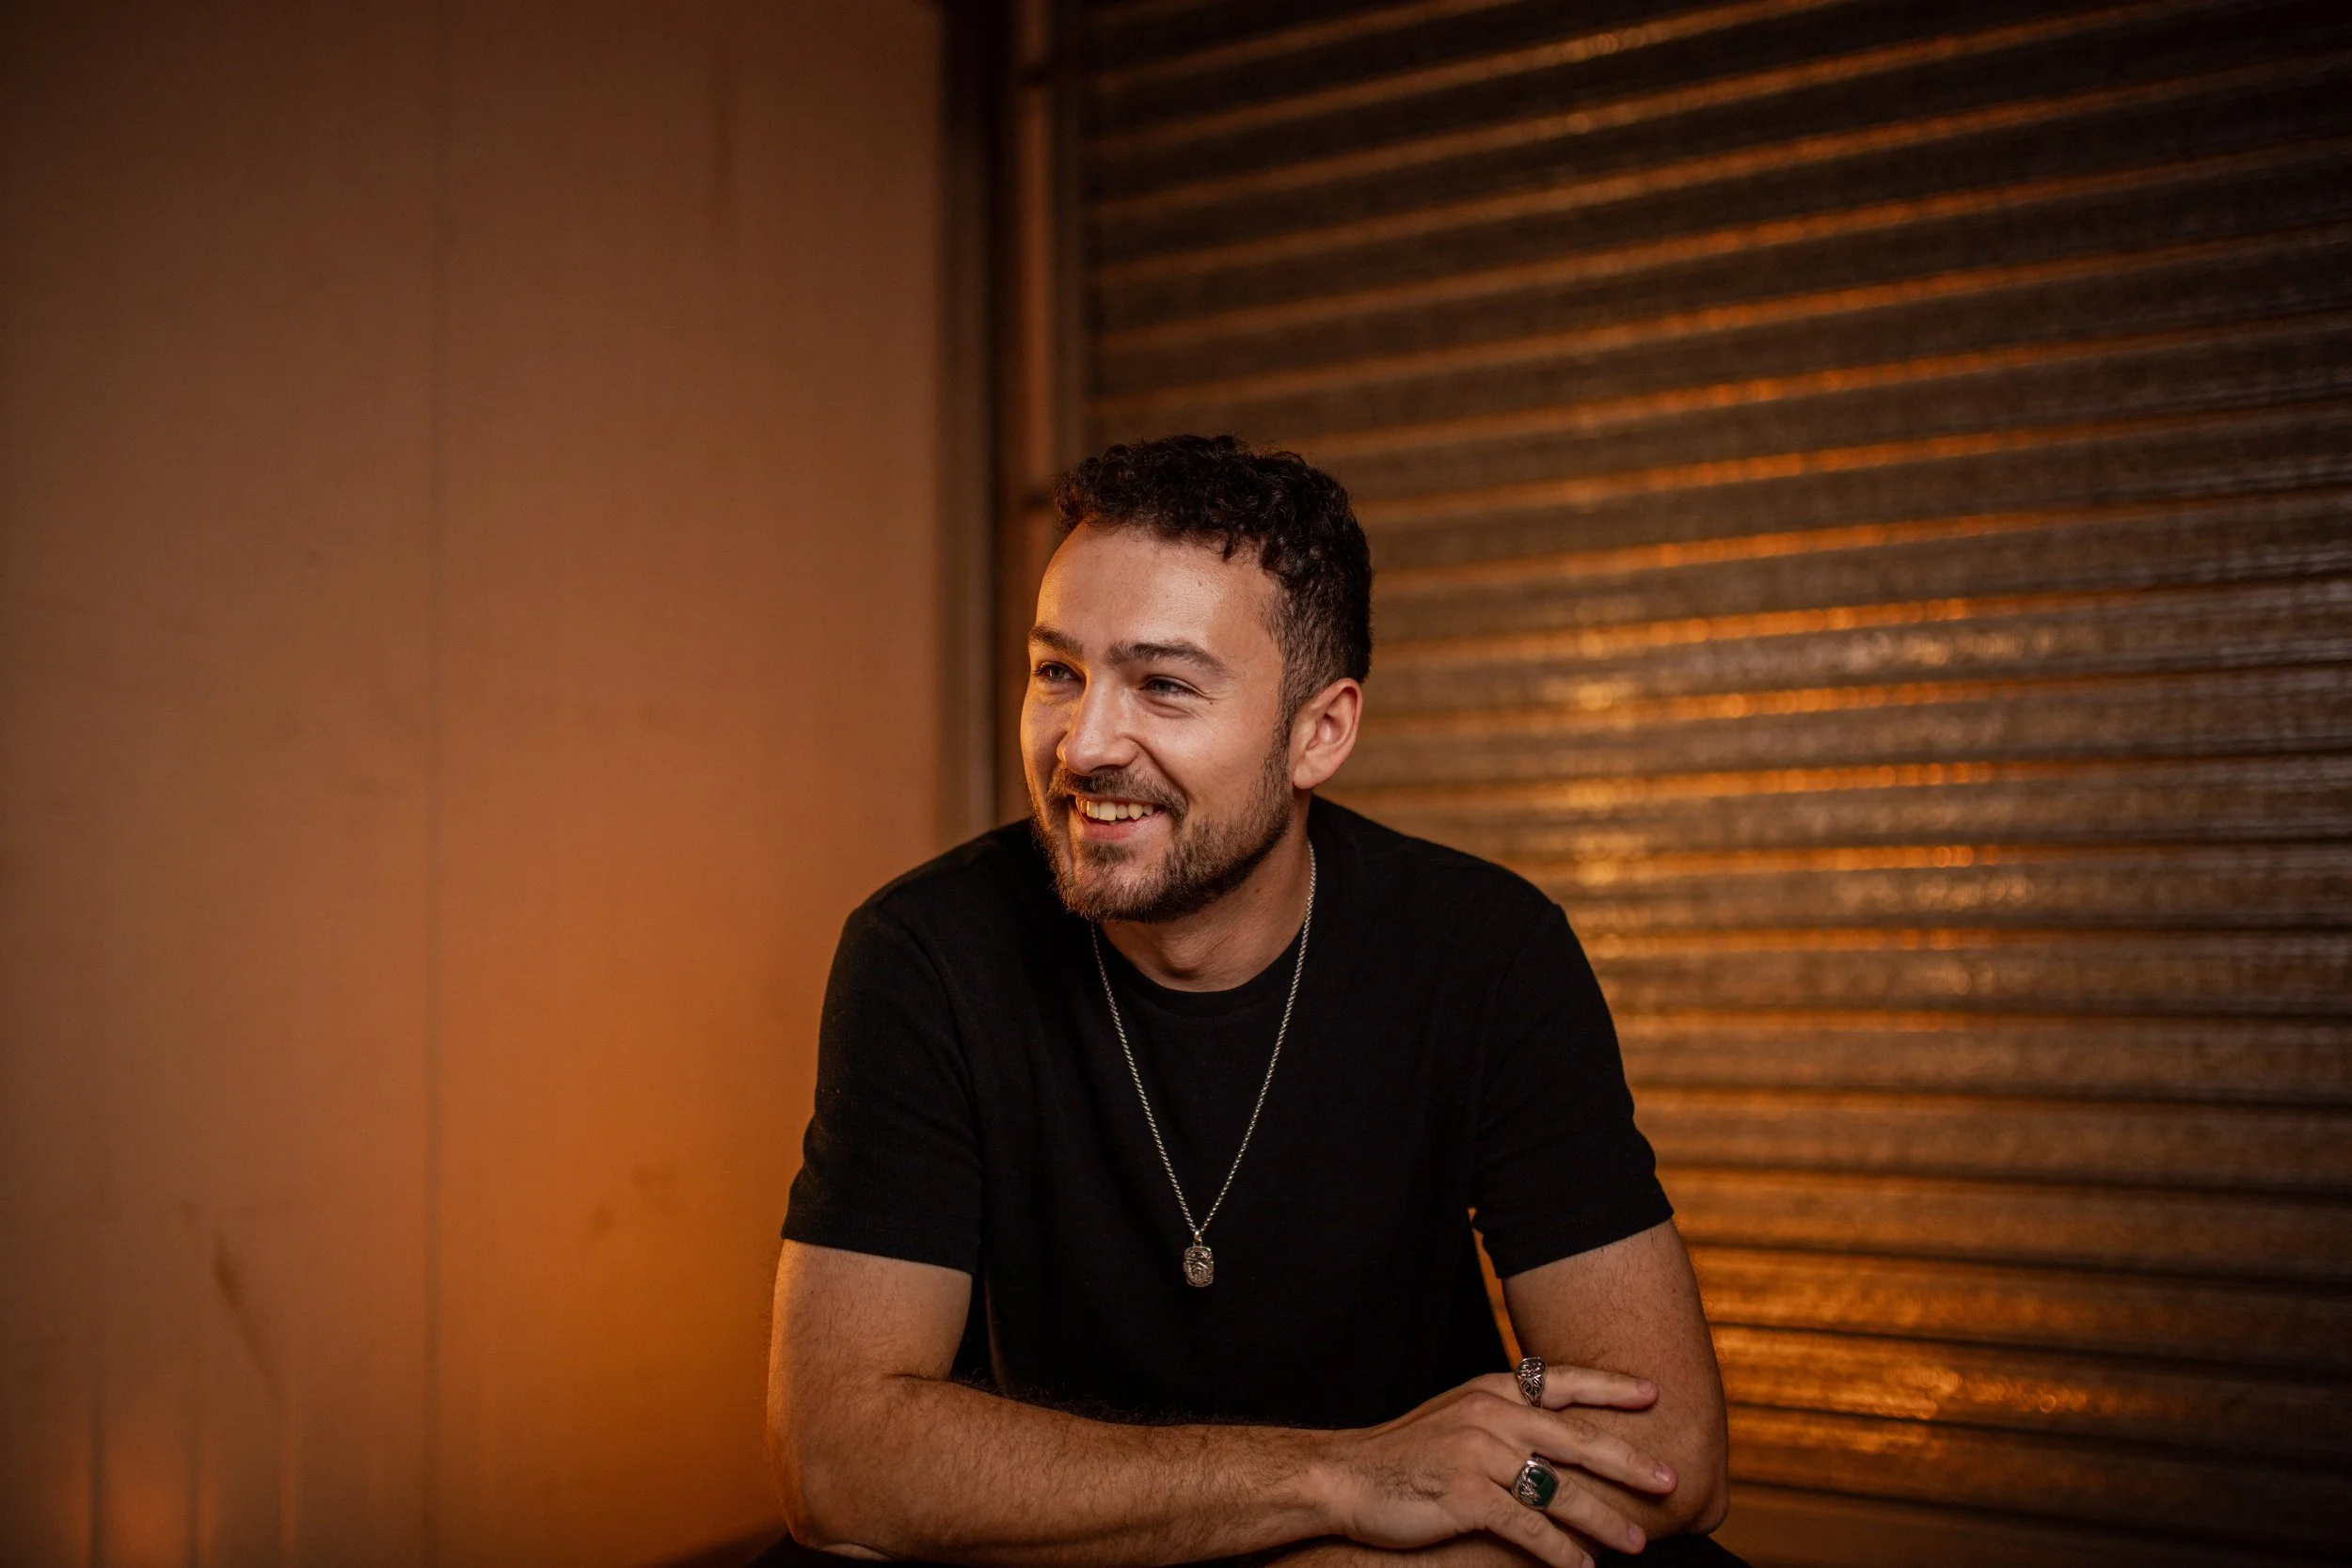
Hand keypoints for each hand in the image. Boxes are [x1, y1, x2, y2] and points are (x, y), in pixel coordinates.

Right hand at [1315, 1368, 1676, 1567]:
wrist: (1345, 1475)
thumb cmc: (1405, 1453)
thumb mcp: (1457, 1416)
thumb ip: (1502, 1418)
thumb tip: (1555, 1437)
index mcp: (1491, 1390)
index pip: (1562, 1382)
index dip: (1610, 1387)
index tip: (1653, 1393)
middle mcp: (1491, 1415)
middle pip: (1577, 1438)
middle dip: (1628, 1462)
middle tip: (1669, 1480)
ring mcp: (1479, 1454)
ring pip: (1560, 1490)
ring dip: (1603, 1520)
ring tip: (1636, 1542)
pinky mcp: (1467, 1495)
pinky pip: (1529, 1526)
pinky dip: (1561, 1551)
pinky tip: (1581, 1567)